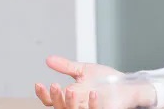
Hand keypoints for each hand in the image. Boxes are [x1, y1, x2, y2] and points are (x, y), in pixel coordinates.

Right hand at [35, 55, 155, 108]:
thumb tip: (48, 59)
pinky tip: (93, 93)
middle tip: (55, 85)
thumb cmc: (104, 79)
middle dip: (55, 97)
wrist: (125, 84)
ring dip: (69, 103)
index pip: (51, 100)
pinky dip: (93, 104)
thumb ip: (66, 66)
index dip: (43, 94)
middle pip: (60, 107)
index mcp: (71, 96)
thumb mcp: (83, 70)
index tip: (38, 83)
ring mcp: (89, 108)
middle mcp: (77, 104)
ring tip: (70, 89)